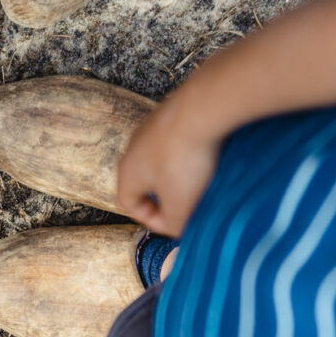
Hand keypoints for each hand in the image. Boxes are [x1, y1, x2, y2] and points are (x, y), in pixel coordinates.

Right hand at [115, 97, 221, 236]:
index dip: (151, 220)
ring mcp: (150, 129)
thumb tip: (177, 228)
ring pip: (161, 161)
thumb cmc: (185, 159)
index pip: (128, 205)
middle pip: (144, 182)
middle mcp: (133, 149)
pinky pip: (176, 141)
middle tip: (189, 204)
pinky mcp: (170, 114)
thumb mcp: (181, 204)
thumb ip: (175, 224)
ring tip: (202, 180)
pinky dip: (189, 153)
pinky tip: (208, 156)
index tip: (176, 224)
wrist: (200, 109)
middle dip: (166, 197)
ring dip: (179, 174)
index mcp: (127, 173)